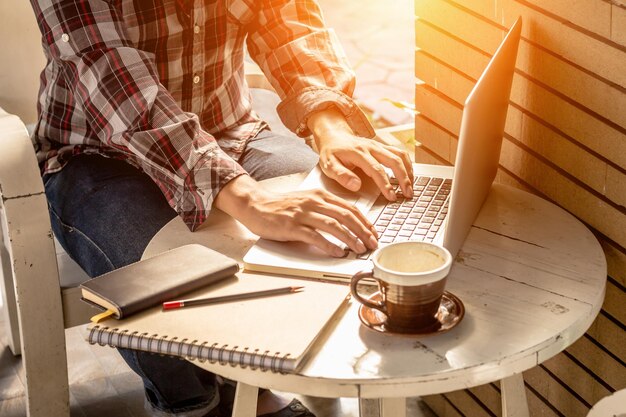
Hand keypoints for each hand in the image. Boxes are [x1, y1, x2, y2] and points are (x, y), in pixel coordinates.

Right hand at [215, 175, 377, 256]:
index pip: (349, 207)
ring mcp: (303, 214)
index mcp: (320, 195)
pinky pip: (315, 236)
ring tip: (359, 249)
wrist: (256, 205)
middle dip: (362, 231)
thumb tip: (346, 223)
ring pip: (334, 225)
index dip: (365, 221)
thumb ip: (325, 209)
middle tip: (372, 243)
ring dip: (350, 238)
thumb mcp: (307, 201)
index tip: (373, 232)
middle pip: (346, 216)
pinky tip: (337, 252)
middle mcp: (313, 202)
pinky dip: (329, 245)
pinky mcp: (292, 226)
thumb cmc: (281, 206)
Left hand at [307, 108, 413, 200]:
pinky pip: (399, 153)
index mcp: (359, 153)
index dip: (385, 184)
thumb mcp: (328, 165)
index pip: (376, 170)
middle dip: (403, 179)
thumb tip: (356, 185)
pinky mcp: (383, 146)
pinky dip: (407, 164)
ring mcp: (379, 145)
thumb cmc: (331, 152)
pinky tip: (409, 176)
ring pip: (400, 156)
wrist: (333, 135)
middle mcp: (372, 147)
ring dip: (408, 171)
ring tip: (411, 187)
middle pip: (394, 161)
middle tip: (407, 194)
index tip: (391, 196)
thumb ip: (341, 175)